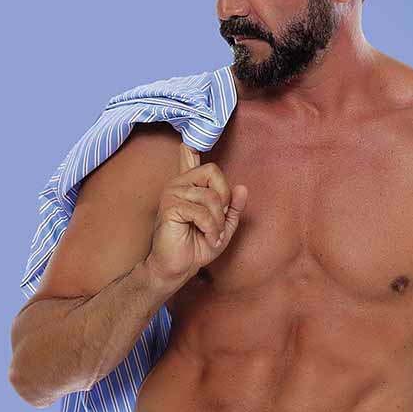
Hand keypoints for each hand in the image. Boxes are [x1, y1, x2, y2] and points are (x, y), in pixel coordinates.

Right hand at [147, 142, 247, 284]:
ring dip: (218, 222)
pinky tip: (208, 238)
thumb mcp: (223, 227)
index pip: (191, 157)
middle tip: (219, 221)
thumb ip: (232, 208)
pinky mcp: (169, 206)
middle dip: (224, 200)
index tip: (186, 143)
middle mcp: (179, 184)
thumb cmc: (197, 247)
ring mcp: (172, 193)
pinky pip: (202, 212)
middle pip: (214, 172)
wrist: (178, 268)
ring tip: (213, 235)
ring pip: (211, 197)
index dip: (191, 148)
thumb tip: (242, 187)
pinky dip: (211, 229)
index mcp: (190, 186)